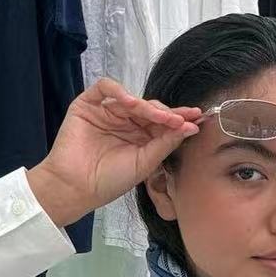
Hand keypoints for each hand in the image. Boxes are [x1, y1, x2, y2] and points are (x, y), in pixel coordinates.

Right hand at [29, 78, 201, 226]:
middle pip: (151, 108)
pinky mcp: (88, 105)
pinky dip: (118, 90)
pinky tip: (130, 102)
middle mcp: (125, 122)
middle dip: (168, 113)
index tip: (199, 119)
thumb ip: (166, 143)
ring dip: (148, 105)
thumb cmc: (110, 180)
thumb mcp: (145, 163)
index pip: (163, 122)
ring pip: (132, 98)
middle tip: (183, 118)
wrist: (76, 188)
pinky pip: (104, 88)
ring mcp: (107, 112)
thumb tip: (191, 127)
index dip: (180, 119)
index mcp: (140, 137)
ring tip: (160, 116)